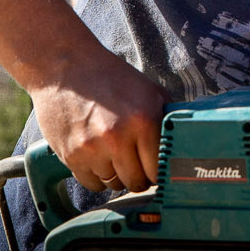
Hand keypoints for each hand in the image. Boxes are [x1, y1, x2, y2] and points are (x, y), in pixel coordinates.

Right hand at [27, 56, 166, 193]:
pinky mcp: (71, 156)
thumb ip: (167, 118)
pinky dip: (96, 176)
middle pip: (137, 182)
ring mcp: (92, 149)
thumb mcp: (149, 90)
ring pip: (114, 184)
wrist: (65, 66)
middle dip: (139, 176)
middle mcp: (117, 138)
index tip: (155, 168)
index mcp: (143, 121)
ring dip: (117, 175)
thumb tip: (184, 144)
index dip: (158, 171)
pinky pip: (91, 184)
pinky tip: (97, 157)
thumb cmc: (110, 77)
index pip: (158, 170)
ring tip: (113, 153)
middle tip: (136, 163)